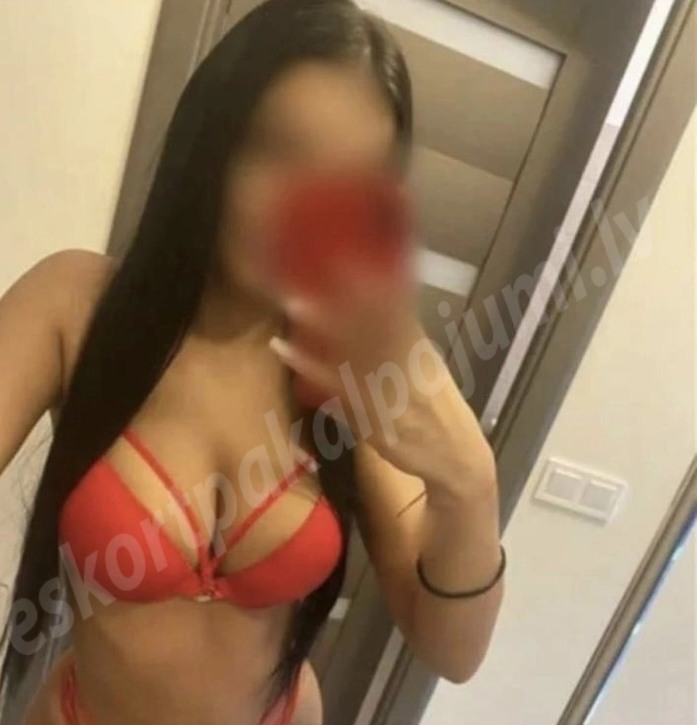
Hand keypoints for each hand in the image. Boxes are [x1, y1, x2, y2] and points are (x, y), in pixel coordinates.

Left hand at [268, 273, 495, 496]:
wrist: (456, 458)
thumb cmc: (436, 410)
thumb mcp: (425, 367)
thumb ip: (401, 338)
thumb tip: (377, 308)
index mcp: (417, 345)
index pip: (397, 303)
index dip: (376, 276)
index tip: (348, 248)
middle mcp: (404, 362)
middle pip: (372, 320)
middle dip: (344, 292)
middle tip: (313, 262)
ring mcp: (387, 388)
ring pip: (352, 349)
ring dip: (321, 325)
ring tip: (293, 301)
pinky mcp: (372, 415)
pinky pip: (336, 386)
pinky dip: (309, 367)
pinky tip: (287, 350)